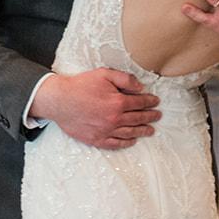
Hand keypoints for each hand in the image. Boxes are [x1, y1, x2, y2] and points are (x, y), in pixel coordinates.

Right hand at [30, 68, 160, 149]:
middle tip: (157, 116)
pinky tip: (132, 141)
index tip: (156, 102)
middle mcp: (114, 119)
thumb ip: (125, 79)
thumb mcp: (104, 74)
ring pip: (129, 133)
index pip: (140, 103)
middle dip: (150, 117)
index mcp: (118, 102)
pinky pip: (115, 144)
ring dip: (142, 131)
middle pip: (137, 118)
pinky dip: (126, 143)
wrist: (60, 101)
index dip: (150, 102)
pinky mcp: (96, 139)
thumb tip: (141, 87)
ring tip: (150, 130)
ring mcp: (106, 131)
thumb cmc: (81, 86)